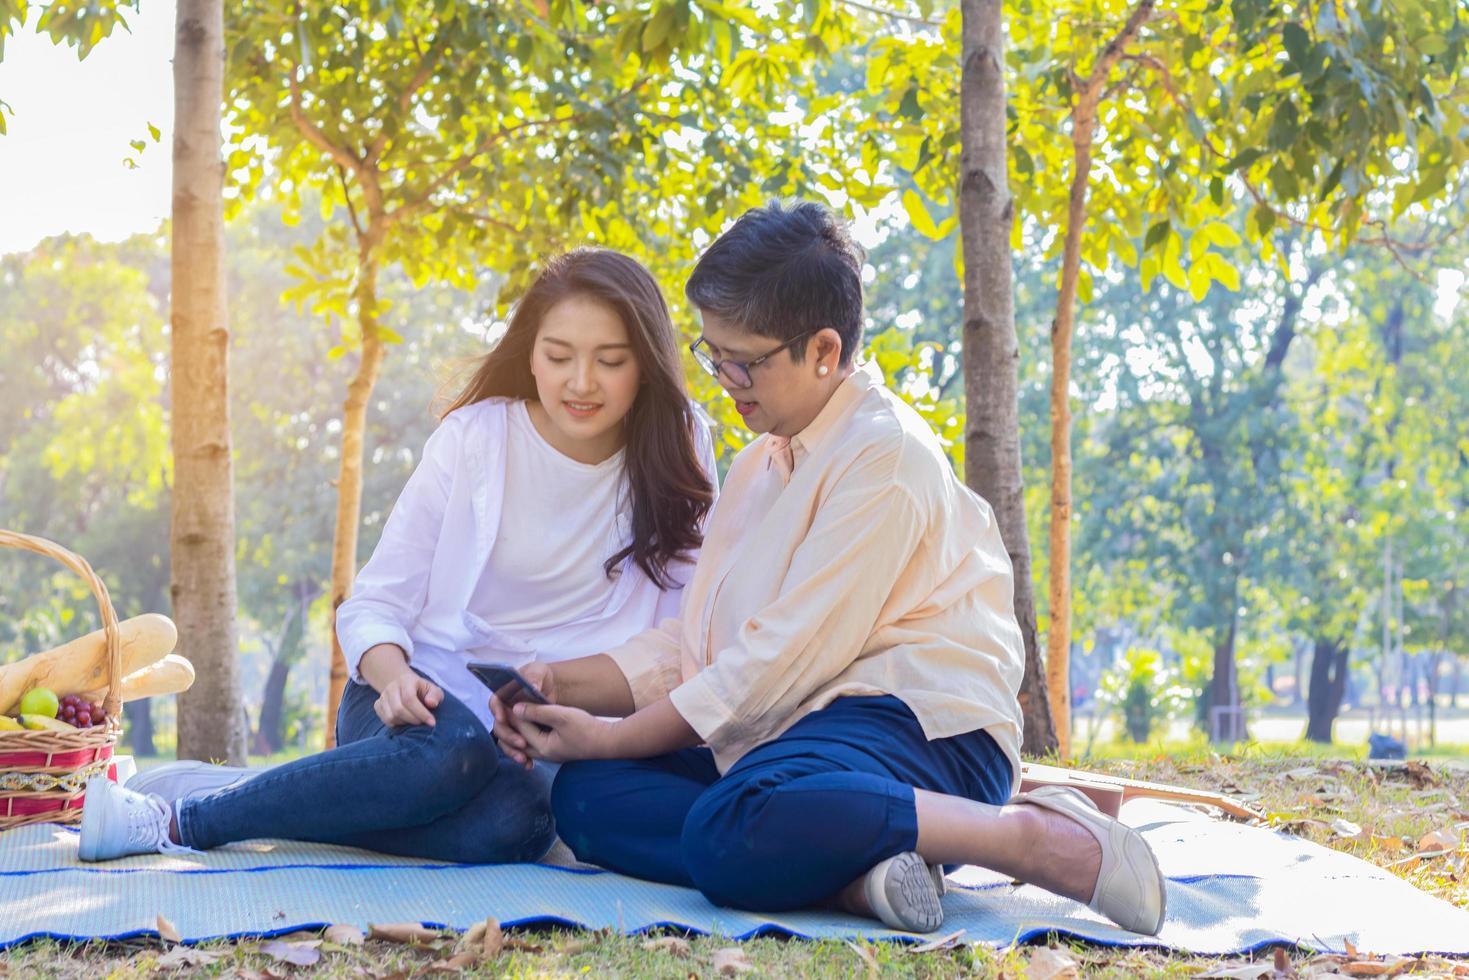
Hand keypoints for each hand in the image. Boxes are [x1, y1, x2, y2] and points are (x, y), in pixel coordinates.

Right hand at [374, 671, 442, 727]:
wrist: (406, 687)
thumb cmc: (423, 691)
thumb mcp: (433, 691)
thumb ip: (435, 696)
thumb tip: (431, 703)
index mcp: (406, 680)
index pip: (409, 699)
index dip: (421, 713)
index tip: (432, 722)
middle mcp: (391, 687)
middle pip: (398, 709)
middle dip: (413, 719)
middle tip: (423, 723)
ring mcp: (382, 696)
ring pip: (391, 716)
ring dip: (405, 722)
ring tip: (415, 720)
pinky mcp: (377, 705)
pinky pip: (385, 720)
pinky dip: (397, 724)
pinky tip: (405, 720)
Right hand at [489, 661, 555, 761]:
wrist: (552, 689)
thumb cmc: (540, 676)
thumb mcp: (539, 670)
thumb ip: (534, 676)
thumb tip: (532, 686)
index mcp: (504, 693)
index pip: (495, 702)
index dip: (497, 711)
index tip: (503, 718)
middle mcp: (504, 710)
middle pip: (499, 725)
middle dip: (508, 736)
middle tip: (521, 743)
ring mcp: (511, 723)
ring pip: (505, 740)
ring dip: (512, 750)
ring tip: (524, 759)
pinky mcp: (520, 733)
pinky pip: (516, 747)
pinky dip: (521, 756)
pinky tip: (530, 764)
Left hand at [496, 702, 617, 767]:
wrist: (608, 742)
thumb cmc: (587, 729)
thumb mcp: (562, 716)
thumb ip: (538, 712)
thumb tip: (516, 708)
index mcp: (542, 747)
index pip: (521, 727)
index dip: (513, 711)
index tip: (507, 697)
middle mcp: (543, 754)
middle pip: (518, 739)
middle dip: (511, 724)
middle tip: (506, 705)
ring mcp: (549, 754)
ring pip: (525, 742)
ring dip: (519, 728)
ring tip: (516, 712)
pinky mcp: (555, 749)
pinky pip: (535, 742)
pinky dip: (529, 733)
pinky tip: (530, 722)